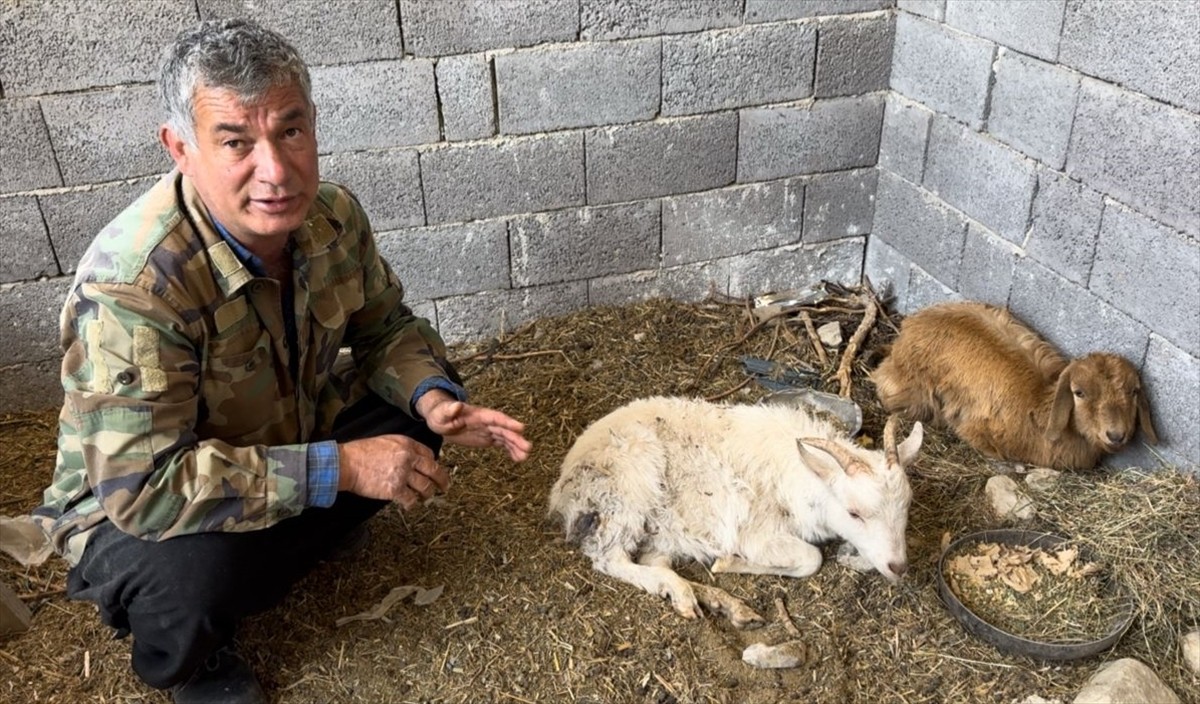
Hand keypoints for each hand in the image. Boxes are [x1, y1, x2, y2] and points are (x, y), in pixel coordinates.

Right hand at [337, 435, 449, 509]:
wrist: (346, 463)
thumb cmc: (360, 453)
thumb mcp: (385, 442)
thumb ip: (402, 449)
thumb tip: (412, 459)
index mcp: (407, 444)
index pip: (429, 454)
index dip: (433, 463)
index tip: (433, 470)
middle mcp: (408, 458)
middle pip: (434, 470)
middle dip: (442, 480)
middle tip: (445, 487)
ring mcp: (403, 474)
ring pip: (425, 487)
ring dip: (427, 494)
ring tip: (425, 498)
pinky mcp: (395, 490)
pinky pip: (411, 500)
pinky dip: (412, 504)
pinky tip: (409, 505)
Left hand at [416, 391, 532, 461]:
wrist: (440, 420)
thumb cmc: (440, 415)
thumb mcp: (441, 413)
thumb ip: (449, 410)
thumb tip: (456, 405)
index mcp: (478, 414)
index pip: (496, 417)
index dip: (508, 422)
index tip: (521, 428)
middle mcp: (486, 421)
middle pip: (504, 429)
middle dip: (516, 438)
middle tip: (528, 448)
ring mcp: (488, 429)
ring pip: (505, 437)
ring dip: (516, 446)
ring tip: (525, 456)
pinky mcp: (487, 437)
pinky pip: (501, 443)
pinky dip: (510, 450)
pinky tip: (518, 458)